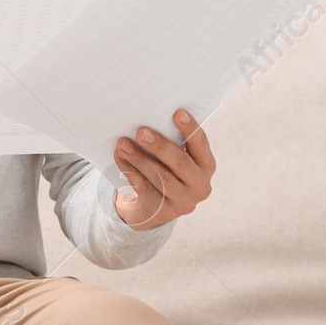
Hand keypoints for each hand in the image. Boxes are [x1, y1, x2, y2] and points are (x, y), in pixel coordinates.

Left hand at [112, 108, 215, 229]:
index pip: (200, 144)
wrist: (150, 207)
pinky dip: (130, 172)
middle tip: (141, 132)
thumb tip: (147, 118)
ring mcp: (184, 201)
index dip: (190, 129)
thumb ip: (169, 142)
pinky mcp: (164, 212)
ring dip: (139, 159)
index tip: (178, 112)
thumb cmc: (162, 169)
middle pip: (180, 163)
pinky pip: (145, 189)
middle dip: (160, 146)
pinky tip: (119, 159)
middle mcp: (200, 184)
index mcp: (206, 164)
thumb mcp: (171, 158)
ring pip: (161, 177)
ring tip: (122, 144)